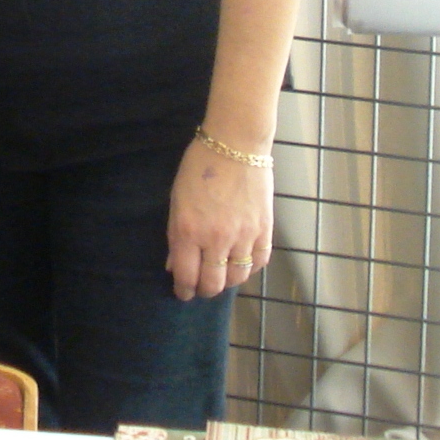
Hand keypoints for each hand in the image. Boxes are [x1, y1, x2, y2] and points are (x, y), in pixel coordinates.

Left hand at [166, 136, 273, 299]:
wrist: (235, 146)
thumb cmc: (197, 168)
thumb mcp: (176, 200)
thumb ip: (175, 236)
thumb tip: (174, 265)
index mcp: (188, 230)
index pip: (186, 276)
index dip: (183, 290)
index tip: (182, 293)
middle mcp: (216, 239)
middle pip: (213, 284)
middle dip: (204, 291)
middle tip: (200, 289)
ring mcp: (243, 236)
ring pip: (237, 278)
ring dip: (227, 282)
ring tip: (220, 277)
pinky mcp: (265, 231)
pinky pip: (258, 263)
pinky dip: (249, 268)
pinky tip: (240, 264)